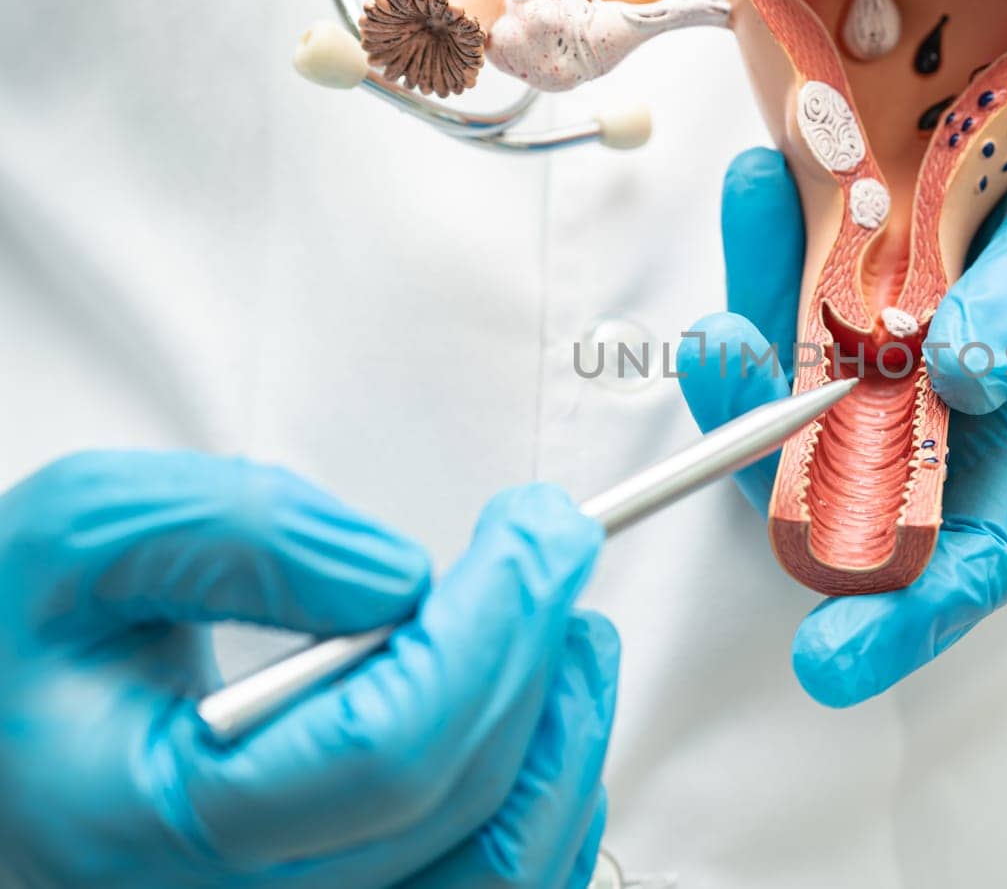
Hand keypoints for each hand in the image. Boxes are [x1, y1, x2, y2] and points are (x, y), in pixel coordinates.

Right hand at [0, 451, 617, 888]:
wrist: (1, 726)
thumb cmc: (22, 642)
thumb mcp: (82, 537)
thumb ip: (236, 535)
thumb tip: (399, 580)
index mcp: (145, 825)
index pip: (384, 752)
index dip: (489, 629)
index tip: (533, 532)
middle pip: (454, 801)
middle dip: (533, 652)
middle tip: (554, 546)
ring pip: (496, 870)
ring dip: (563, 737)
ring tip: (570, 628)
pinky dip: (546, 802)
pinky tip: (547, 717)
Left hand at [677, 122, 1006, 706]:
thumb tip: (964, 373)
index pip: (959, 564)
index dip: (900, 619)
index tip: (829, 659)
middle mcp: (915, 433)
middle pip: (830, 485)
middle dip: (767, 452)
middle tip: (728, 366)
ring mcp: (851, 374)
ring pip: (779, 390)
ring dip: (747, 332)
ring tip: (745, 234)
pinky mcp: (805, 305)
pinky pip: (767, 293)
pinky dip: (755, 241)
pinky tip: (760, 180)